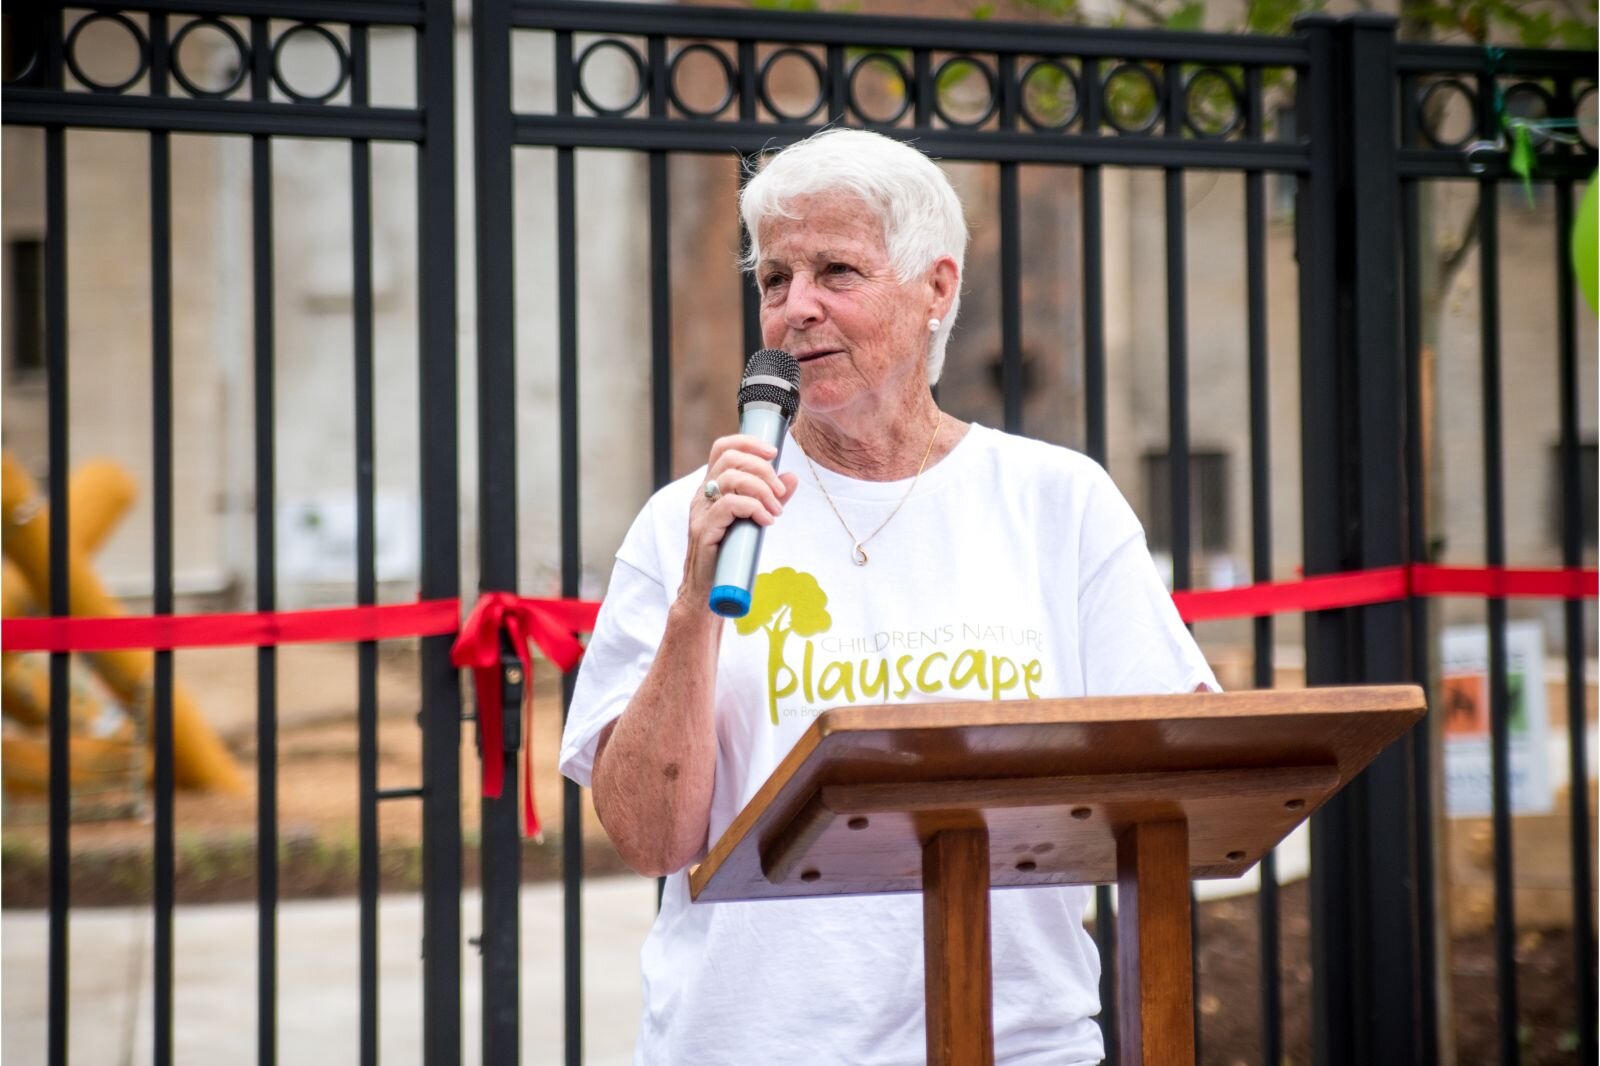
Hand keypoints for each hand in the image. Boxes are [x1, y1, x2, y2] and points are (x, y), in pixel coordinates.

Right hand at [679, 435, 798, 603]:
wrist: (707, 592)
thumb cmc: (730, 556)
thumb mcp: (754, 521)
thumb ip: (771, 498)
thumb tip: (792, 478)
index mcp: (712, 488)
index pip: (723, 448)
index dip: (748, 443)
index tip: (774, 452)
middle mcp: (703, 495)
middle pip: (729, 458)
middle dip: (762, 469)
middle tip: (780, 491)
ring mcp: (701, 511)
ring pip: (730, 479)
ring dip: (761, 490)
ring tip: (775, 510)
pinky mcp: (704, 530)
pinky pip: (729, 505)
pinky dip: (753, 508)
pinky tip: (766, 521)